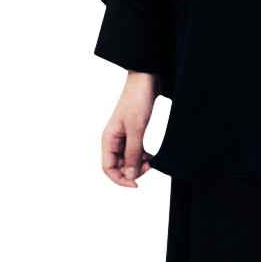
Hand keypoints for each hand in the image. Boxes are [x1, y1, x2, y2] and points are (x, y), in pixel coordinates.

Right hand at [101, 71, 159, 186]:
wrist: (146, 78)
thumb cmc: (138, 99)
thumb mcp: (137, 129)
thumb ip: (133, 153)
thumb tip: (131, 176)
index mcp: (108, 138)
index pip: (107, 168)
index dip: (120, 179)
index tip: (136, 184)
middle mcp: (113, 139)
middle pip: (118, 165)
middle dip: (132, 171)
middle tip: (149, 168)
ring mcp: (123, 135)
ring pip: (128, 159)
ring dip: (139, 164)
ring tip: (152, 162)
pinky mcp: (133, 130)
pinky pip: (135, 150)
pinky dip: (143, 156)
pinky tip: (153, 156)